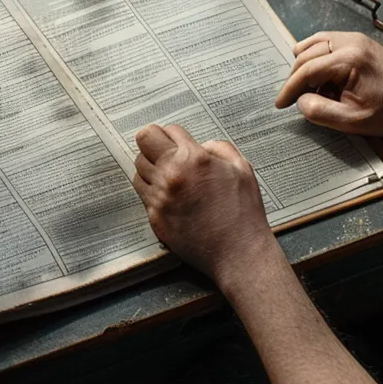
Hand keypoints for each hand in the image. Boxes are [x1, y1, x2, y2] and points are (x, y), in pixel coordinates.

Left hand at [132, 124, 280, 284]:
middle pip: (142, 145)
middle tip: (170, 157)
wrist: (238, 253)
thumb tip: (201, 145)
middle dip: (155, 147)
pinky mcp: (154, 218)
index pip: (161, 130)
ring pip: (138, 170)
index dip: (171, 135)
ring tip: (171, 178)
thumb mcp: (242, 168)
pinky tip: (171, 197)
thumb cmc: (243, 213)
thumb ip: (219, 148)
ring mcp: (159, 198)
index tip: (178, 142)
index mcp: (192, 159)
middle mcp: (170, 175)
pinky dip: (153, 191)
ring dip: (151, 169)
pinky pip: (143, 194)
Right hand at [275, 31, 382, 136]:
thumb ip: (320, 111)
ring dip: (305, 65)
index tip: (280, 104)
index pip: (307, 69)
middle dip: (295, 77)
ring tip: (305, 88)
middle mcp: (351, 41)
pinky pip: (327, 42)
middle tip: (292, 99)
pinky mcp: (360, 42)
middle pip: (307, 54)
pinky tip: (319, 76)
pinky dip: (317, 56)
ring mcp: (356, 38)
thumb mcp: (352, 120)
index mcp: (349, 58)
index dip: (289, 88)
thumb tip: (300, 101)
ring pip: (314, 44)